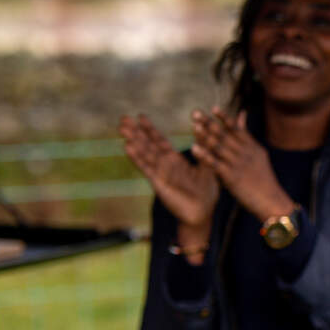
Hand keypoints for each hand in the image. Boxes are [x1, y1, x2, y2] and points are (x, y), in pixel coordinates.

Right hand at [119, 113, 218, 229]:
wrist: (202, 212)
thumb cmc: (206, 191)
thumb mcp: (207, 166)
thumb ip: (204, 148)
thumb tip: (202, 128)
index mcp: (174, 160)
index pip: (159, 141)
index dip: (149, 129)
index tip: (140, 116)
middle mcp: (164, 166)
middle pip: (147, 145)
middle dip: (136, 132)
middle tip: (123, 118)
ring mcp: (160, 173)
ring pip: (144, 154)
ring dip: (133, 141)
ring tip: (122, 128)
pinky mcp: (158, 183)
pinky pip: (146, 168)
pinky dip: (137, 158)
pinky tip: (128, 147)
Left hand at [188, 108, 294, 223]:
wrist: (271, 201)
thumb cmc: (264, 180)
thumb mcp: (258, 155)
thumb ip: (247, 136)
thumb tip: (241, 115)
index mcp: (252, 147)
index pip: (236, 129)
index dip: (224, 118)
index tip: (212, 108)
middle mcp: (245, 153)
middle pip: (225, 135)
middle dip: (209, 123)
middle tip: (195, 113)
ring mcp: (239, 164)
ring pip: (219, 147)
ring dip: (205, 136)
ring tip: (193, 126)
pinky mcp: (232, 177)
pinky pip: (215, 164)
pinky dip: (204, 155)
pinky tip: (194, 148)